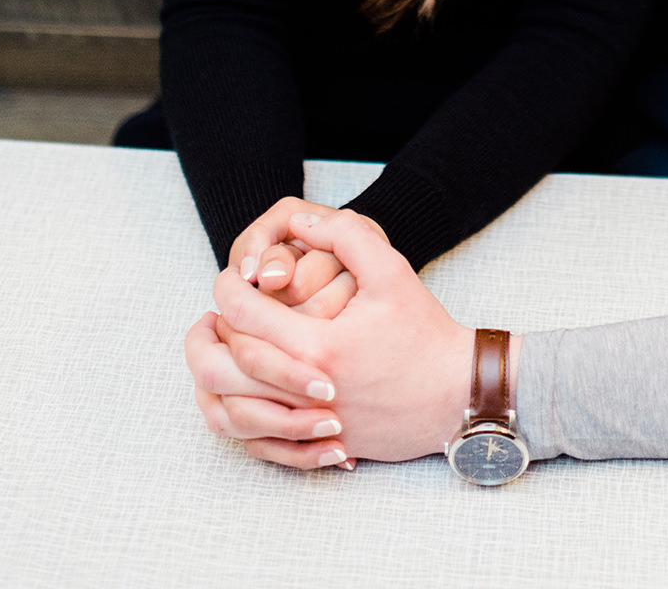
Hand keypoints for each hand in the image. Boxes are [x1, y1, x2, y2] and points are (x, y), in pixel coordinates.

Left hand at [213, 208, 479, 466]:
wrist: (455, 394)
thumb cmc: (424, 333)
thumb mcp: (391, 270)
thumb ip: (345, 235)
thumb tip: (301, 222)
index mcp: (316, 346)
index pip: (242, 314)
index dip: (228, 287)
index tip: (235, 275)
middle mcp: (304, 392)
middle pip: (226, 364)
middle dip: (212, 331)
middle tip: (220, 308)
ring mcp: (309, 426)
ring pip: (232, 410)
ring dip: (218, 375)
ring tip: (225, 346)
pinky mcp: (317, 446)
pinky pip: (255, 442)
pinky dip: (238, 416)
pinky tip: (244, 389)